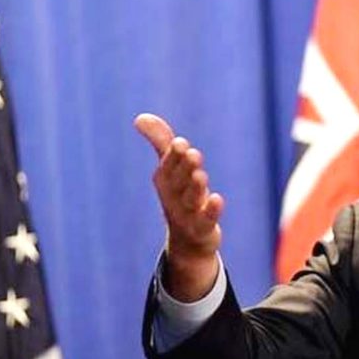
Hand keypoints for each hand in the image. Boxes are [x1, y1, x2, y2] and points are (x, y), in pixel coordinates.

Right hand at [135, 113, 222, 300]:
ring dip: (195, 187)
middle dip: (185, 167)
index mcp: (165, 180)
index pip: (169, 166)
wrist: (187, 240)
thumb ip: (160, 142)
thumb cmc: (180, 196)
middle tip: (192, 153)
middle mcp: (174, 196)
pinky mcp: (203, 228)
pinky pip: (206, 220)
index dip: (174, 156)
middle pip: (180, 181)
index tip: (180, 143)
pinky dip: (211, 211)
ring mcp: (187, 214)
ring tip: (201, 175)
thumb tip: (140, 117)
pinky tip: (218, 199)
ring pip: (191, 199)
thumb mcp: (171, 169)